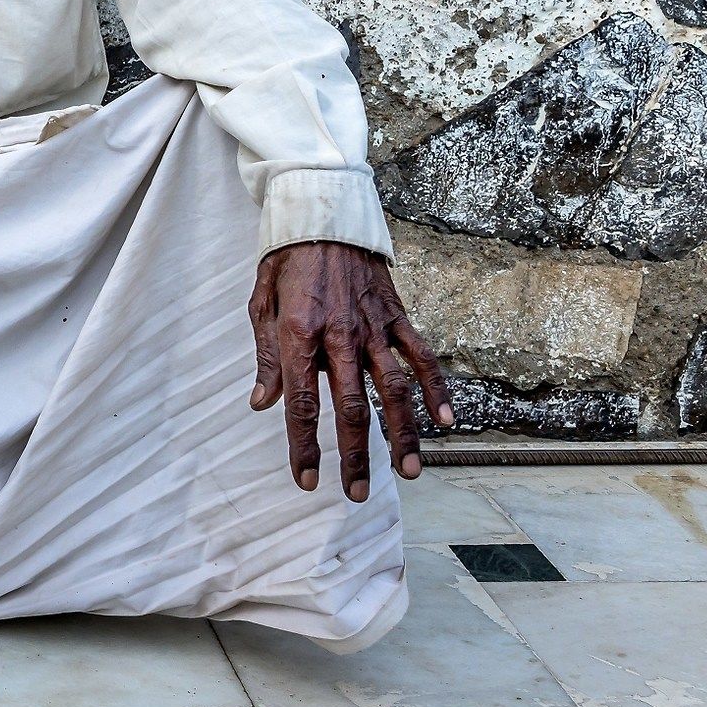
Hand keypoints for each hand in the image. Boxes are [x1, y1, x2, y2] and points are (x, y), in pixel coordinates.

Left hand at [247, 241, 453, 500]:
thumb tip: (263, 404)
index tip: (306, 480)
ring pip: (394, 391)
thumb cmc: (287, 261)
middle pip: (350, 407)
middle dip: (354, 456)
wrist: (325, 213)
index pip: (303, 403)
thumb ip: (264, 357)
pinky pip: (422, 358)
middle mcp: (339, 336)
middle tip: (356, 493)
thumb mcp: (260, 303)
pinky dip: (437, 390)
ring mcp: (373, 327)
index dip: (304, 445)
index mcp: (298, 334)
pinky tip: (446, 423)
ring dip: (402, 435)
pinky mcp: (397, 317)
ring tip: (408, 472)